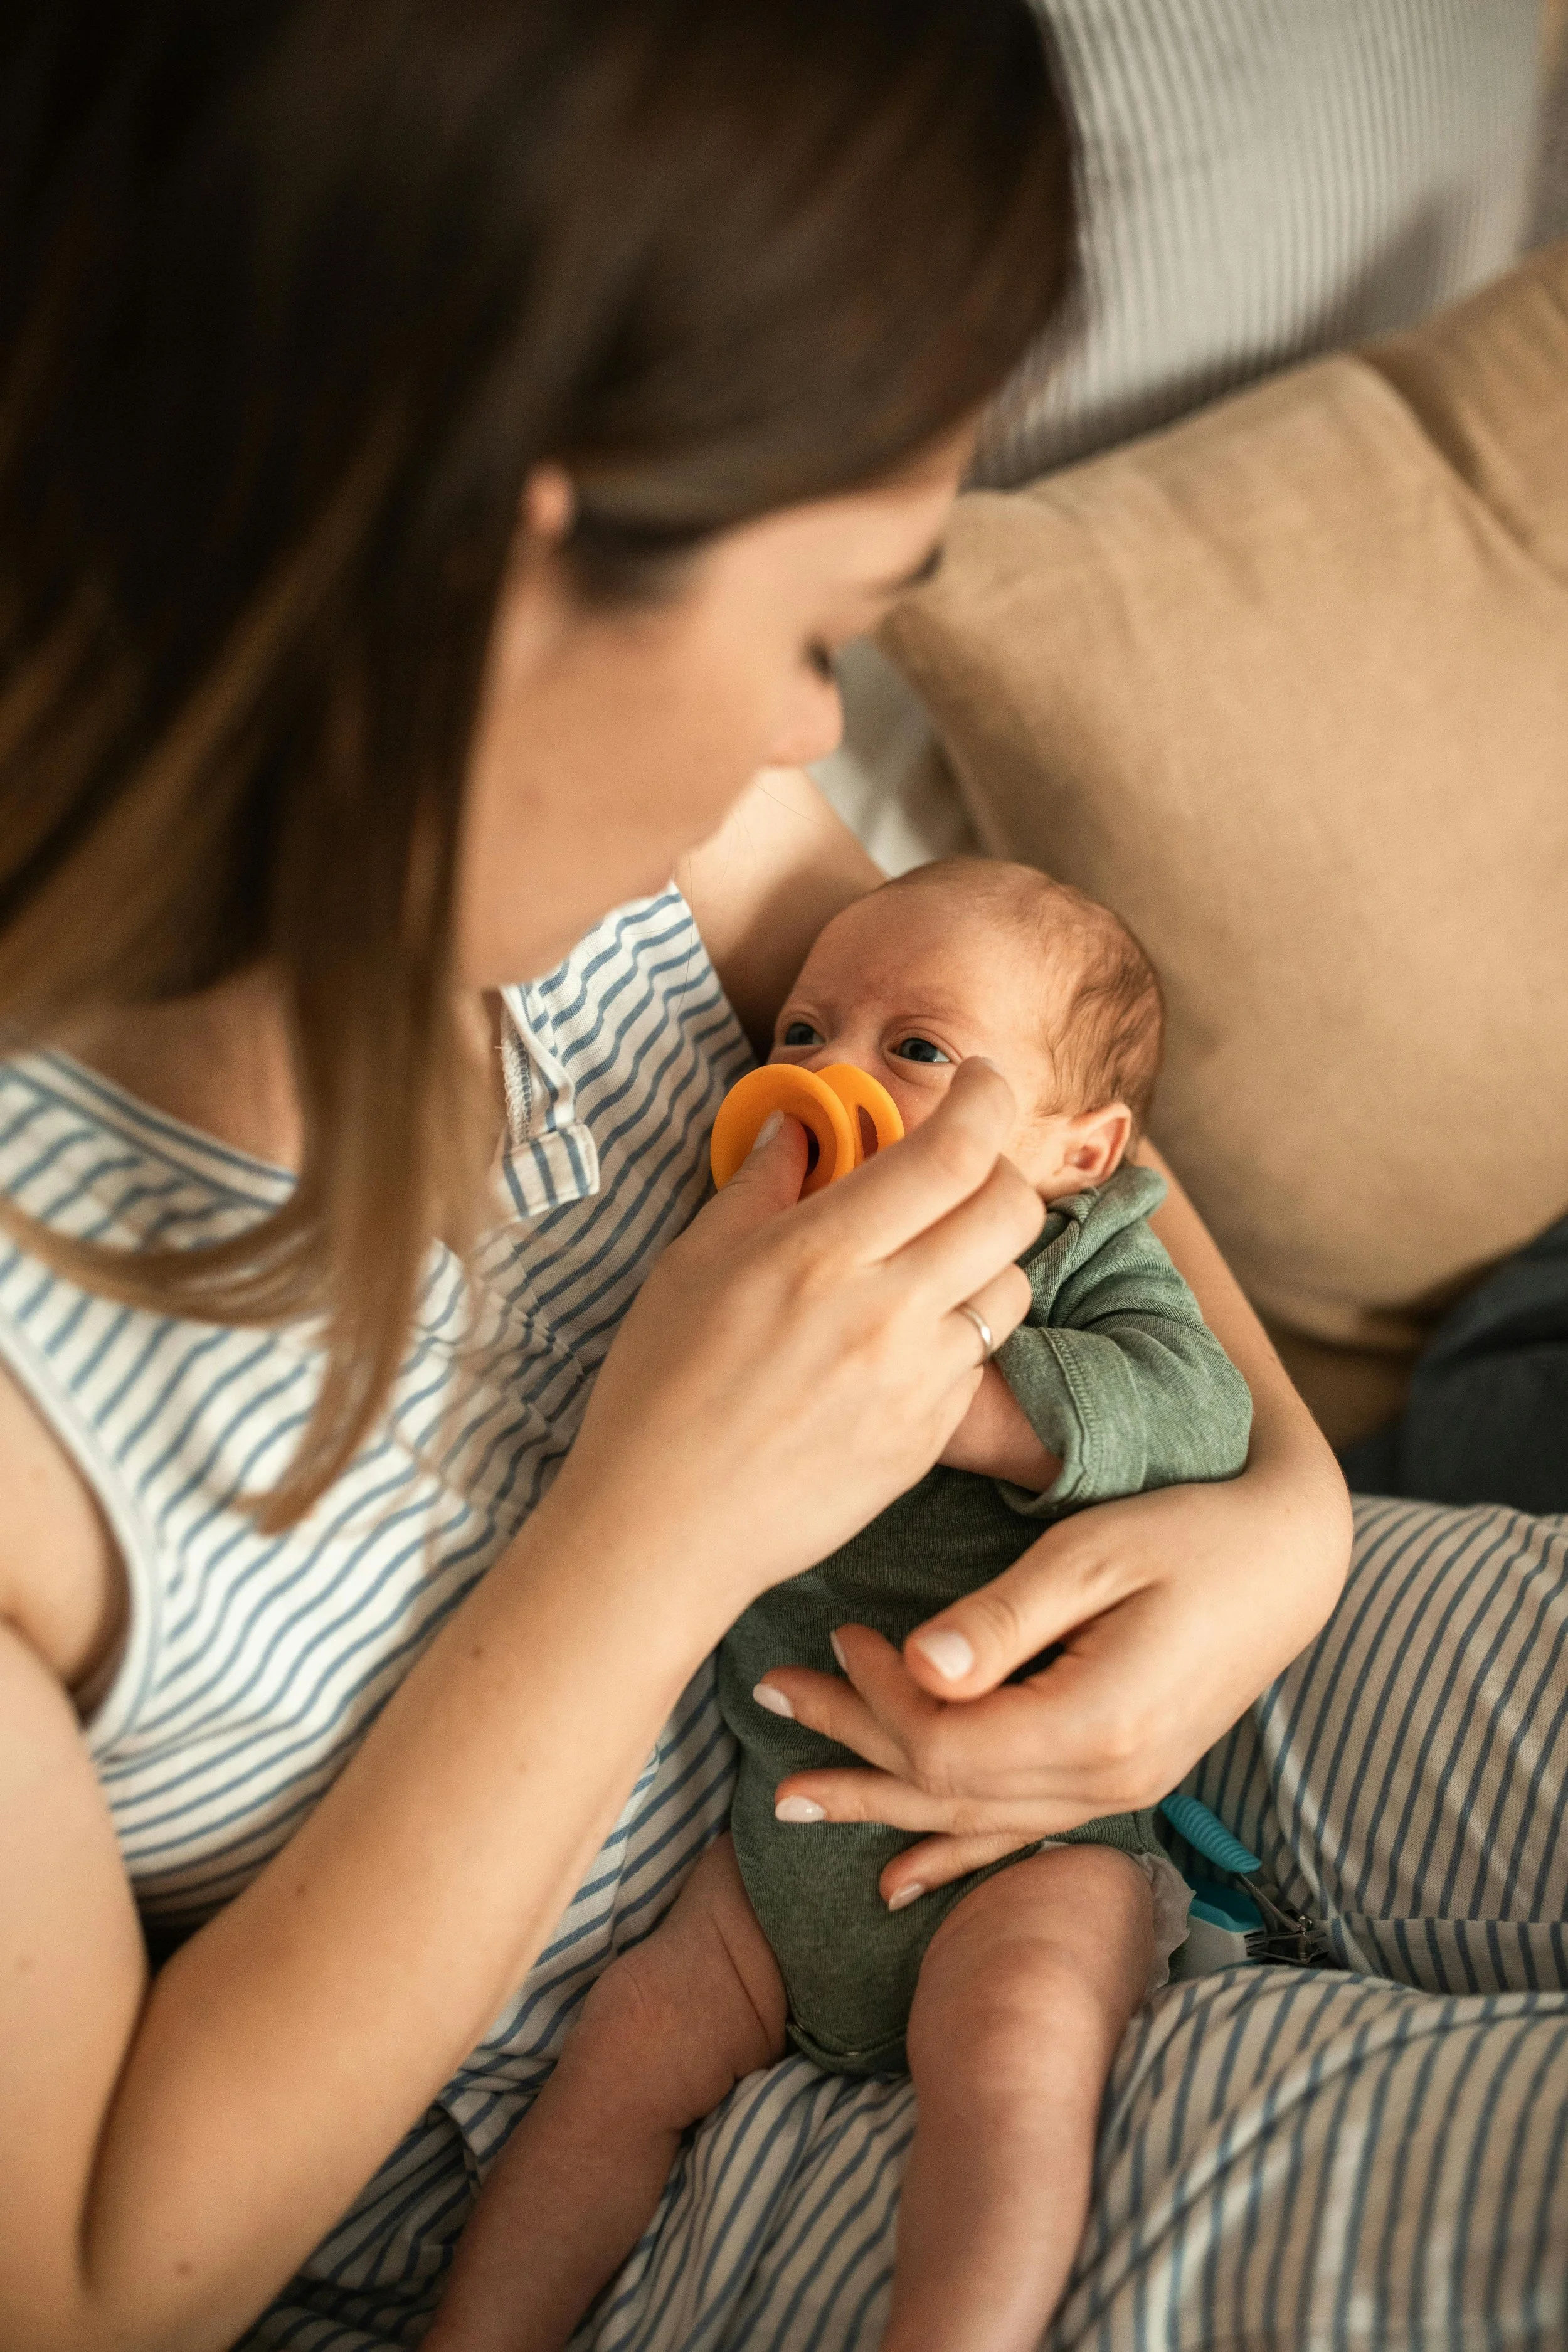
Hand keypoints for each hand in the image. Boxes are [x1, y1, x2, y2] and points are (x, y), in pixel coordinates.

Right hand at [547, 1058, 1044, 1623]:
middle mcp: (887, 1313)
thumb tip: (802, 1127)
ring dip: (984, 1257)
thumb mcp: (693, 1264)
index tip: (981, 1080)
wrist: (664, 1528)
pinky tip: (898, 1341)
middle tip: (962, 1174)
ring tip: (926, 1263)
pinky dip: (957, 1334)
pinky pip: (979, 1360)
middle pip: (1010, 1211)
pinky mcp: (929, 1438)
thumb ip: (761, 1185)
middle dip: (1001, 1172)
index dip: (985, 1098)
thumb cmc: (660, 1390)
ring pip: (1012, 1287)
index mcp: (821, 1254)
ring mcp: (918, 1381)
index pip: (951, 1152)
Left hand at [756, 1447, 1351, 1906]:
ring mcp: (1116, 1794)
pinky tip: (893, 1880)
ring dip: (877, 1800)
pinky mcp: (1118, 1783)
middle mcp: (1107, 1781)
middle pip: (946, 1788)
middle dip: (850, 1745)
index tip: (844, 1637)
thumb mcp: (1097, 1553)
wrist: (1289, 1560)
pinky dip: (949, 1856)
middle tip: (768, 1697)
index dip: (878, 1703)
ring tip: (789, 1798)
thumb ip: (1005, 1618)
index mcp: (1099, 1725)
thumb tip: (916, 1664)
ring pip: (970, 1820)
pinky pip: (1016, 1835)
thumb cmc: (1193, 1532)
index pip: (949, 1746)